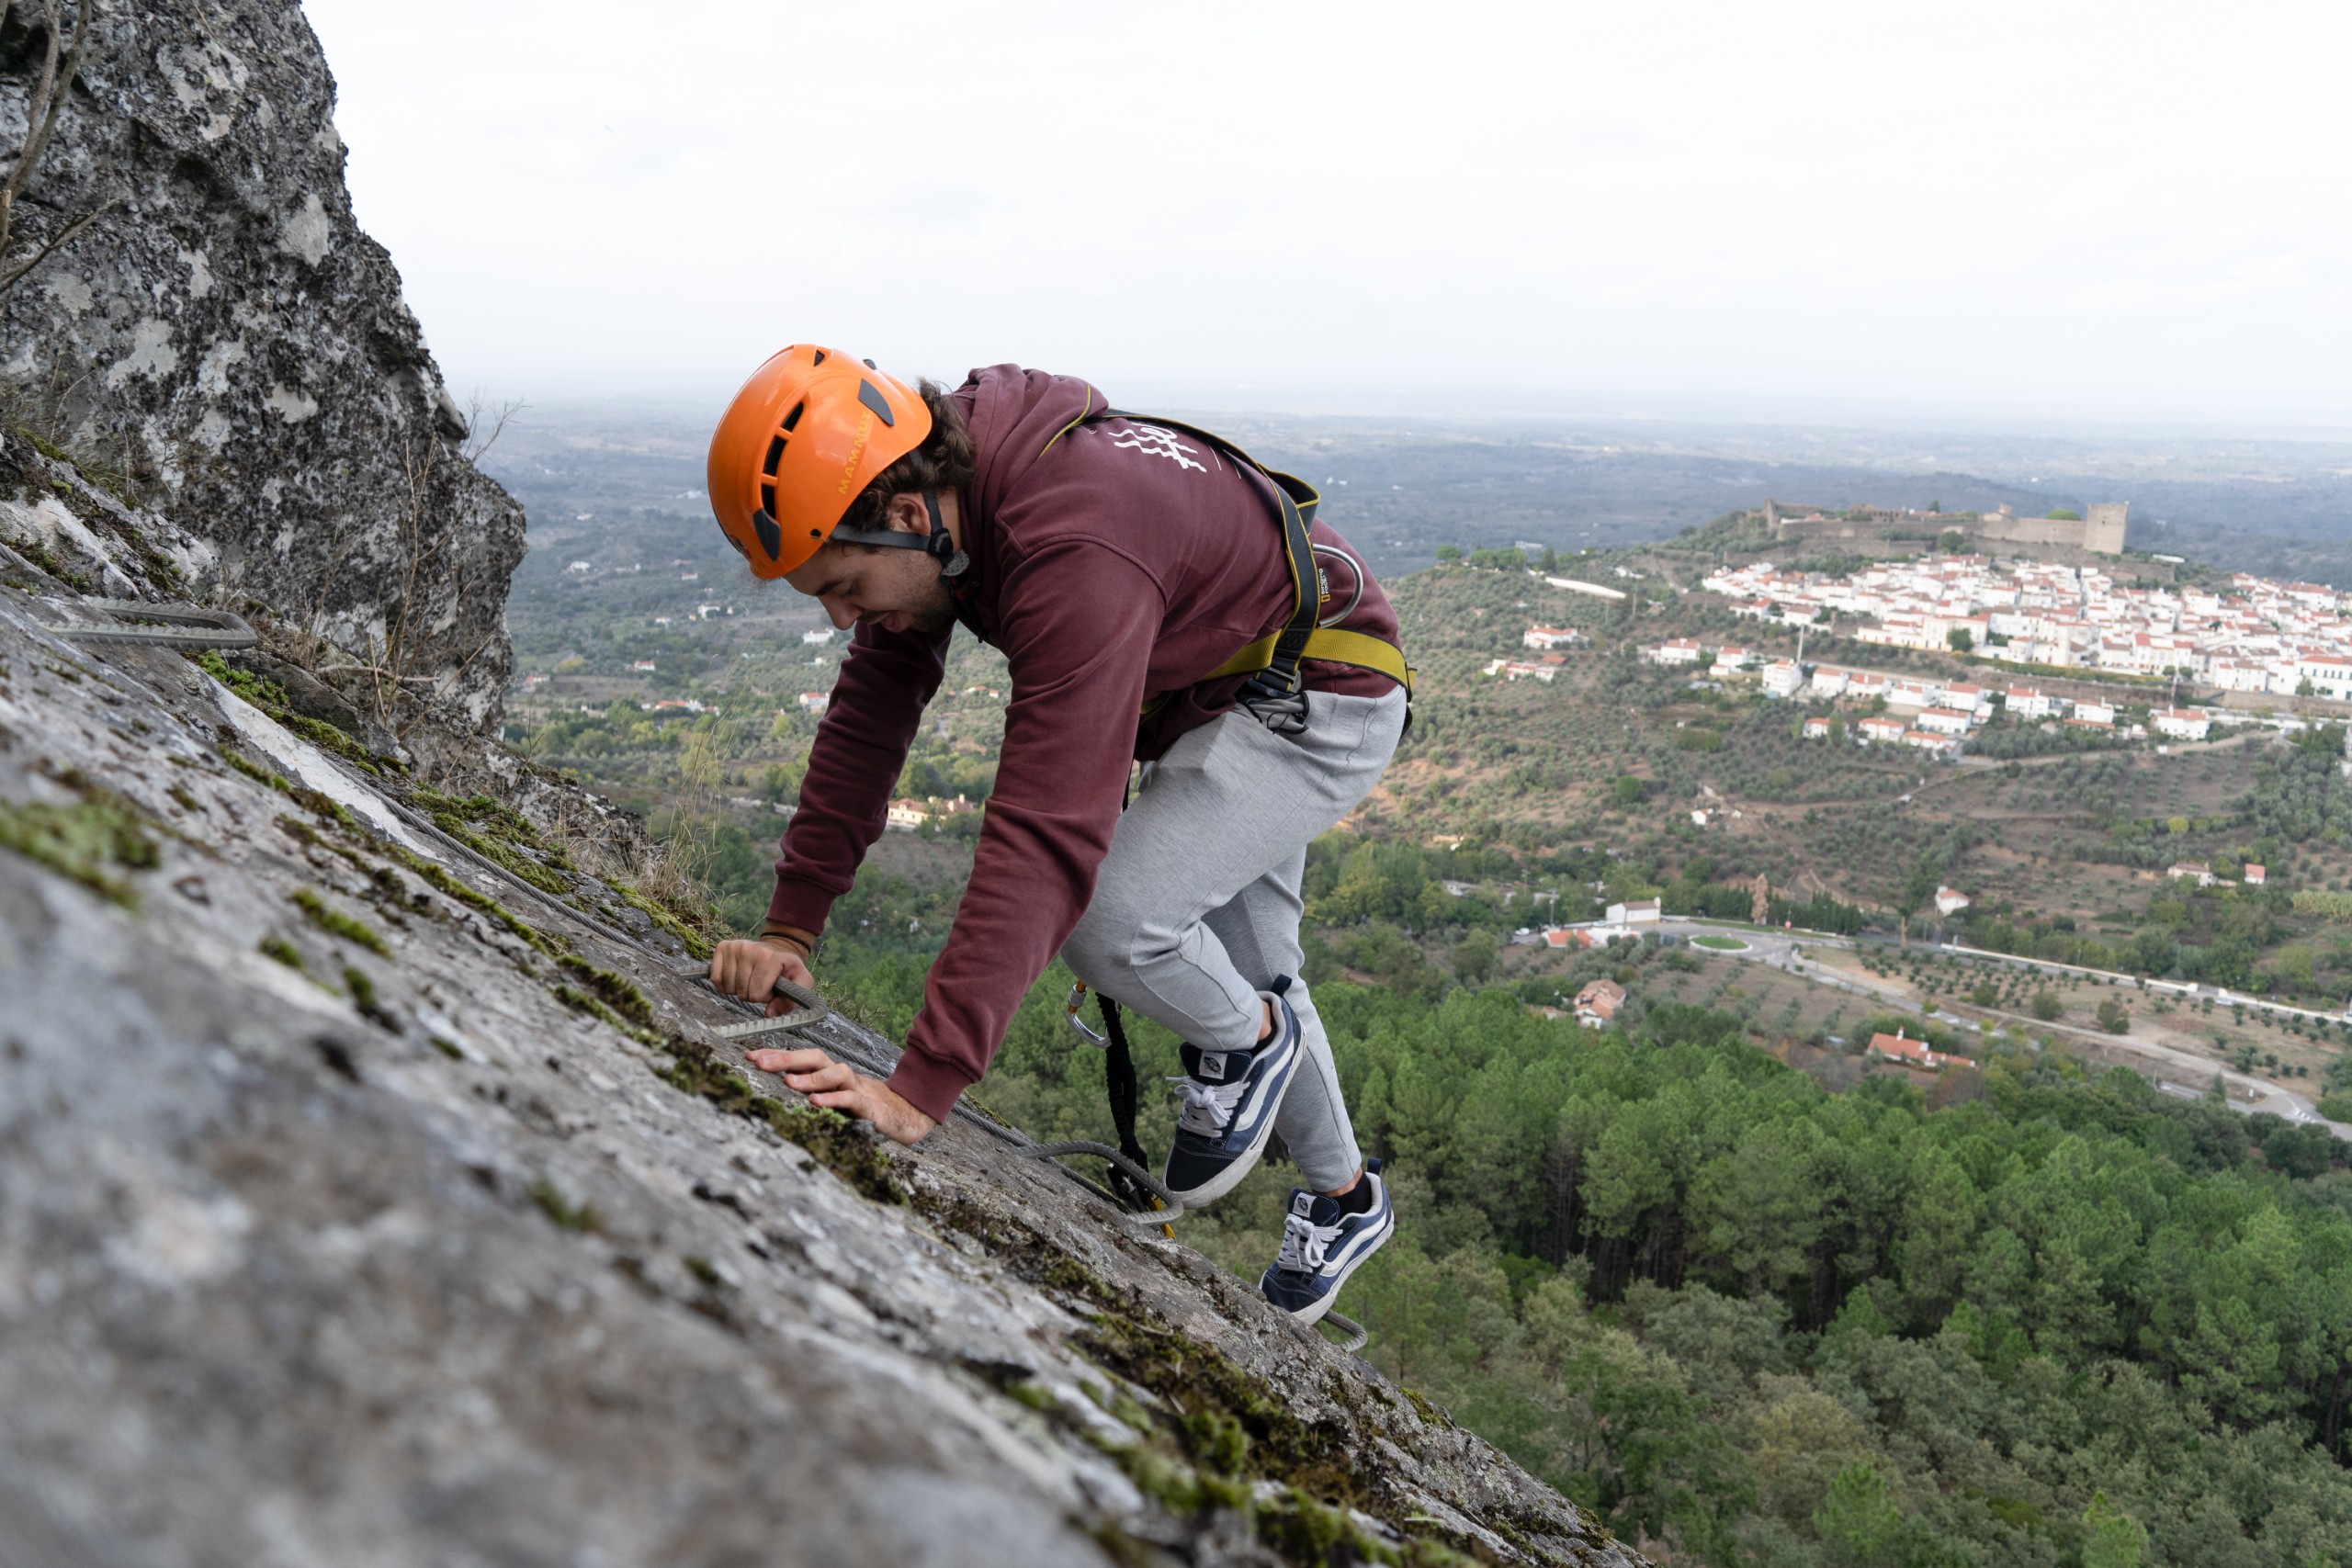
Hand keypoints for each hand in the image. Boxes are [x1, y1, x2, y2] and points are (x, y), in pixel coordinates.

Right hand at [710, 937, 814, 1016]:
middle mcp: (749, 949)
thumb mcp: (801, 981)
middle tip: (761, 982)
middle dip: (752, 994)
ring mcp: (735, 947)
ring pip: (728, 987)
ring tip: (750, 978)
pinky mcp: (723, 947)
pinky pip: (716, 979)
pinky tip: (736, 978)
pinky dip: (724, 984)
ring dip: (738, 989)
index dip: (765, 996)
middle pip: (742, 992)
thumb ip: (791, 1000)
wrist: (778, 948)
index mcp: (769, 957)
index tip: (771, 987)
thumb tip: (770, 1014)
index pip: (756, 994)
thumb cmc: (787, 968)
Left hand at [745, 1046, 937, 1144]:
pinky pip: (851, 1100)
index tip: (749, 1055)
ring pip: (834, 1075)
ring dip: (810, 1077)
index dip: (777, 1055)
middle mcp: (843, 1077)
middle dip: (786, 1058)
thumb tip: (776, 1088)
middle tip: (759, 1061)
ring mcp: (857, 1090)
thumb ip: (810, 1093)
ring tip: (788, 1081)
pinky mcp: (870, 1108)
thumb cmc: (862, 1109)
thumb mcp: (832, 1100)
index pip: (802, 1058)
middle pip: (814, 1058)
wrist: (905, 1117)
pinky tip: (815, 1103)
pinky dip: (833, 1100)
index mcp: (831, 1075)